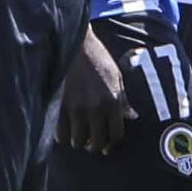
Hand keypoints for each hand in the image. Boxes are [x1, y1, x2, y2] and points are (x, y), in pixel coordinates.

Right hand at [57, 27, 131, 153]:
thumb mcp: (116, 75)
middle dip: (94, 146)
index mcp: (113, 100)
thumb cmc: (97, 57)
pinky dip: (62, 136)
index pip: (116, 134)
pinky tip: (64, 130)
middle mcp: (96, 107)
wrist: (73, 42)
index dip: (111, 145)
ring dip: (77, 141)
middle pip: (97, 142)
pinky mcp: (59, 106)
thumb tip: (132, 117)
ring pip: (77, 141)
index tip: (107, 148)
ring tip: (76, 136)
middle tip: (90, 143)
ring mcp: (76, 108)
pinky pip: (60, 134)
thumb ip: (123, 99)